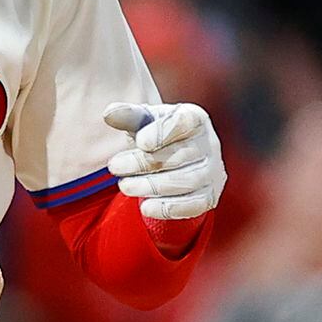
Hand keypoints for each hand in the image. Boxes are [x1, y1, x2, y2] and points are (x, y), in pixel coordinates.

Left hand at [104, 102, 226, 220]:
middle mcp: (209, 144)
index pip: (183, 122)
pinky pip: (194, 205)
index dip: (162, 133)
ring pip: (187, 181)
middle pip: (180, 155)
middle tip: (115, 166)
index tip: (140, 142)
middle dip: (143, 163)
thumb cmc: (155, 134)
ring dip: (152, 186)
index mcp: (194, 119)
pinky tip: (145, 207)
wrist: (173, 159)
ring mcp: (212, 171)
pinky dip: (169, 208)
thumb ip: (128, 116)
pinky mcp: (209, 195)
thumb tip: (110, 113)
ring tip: (125, 186)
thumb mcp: (142, 121)